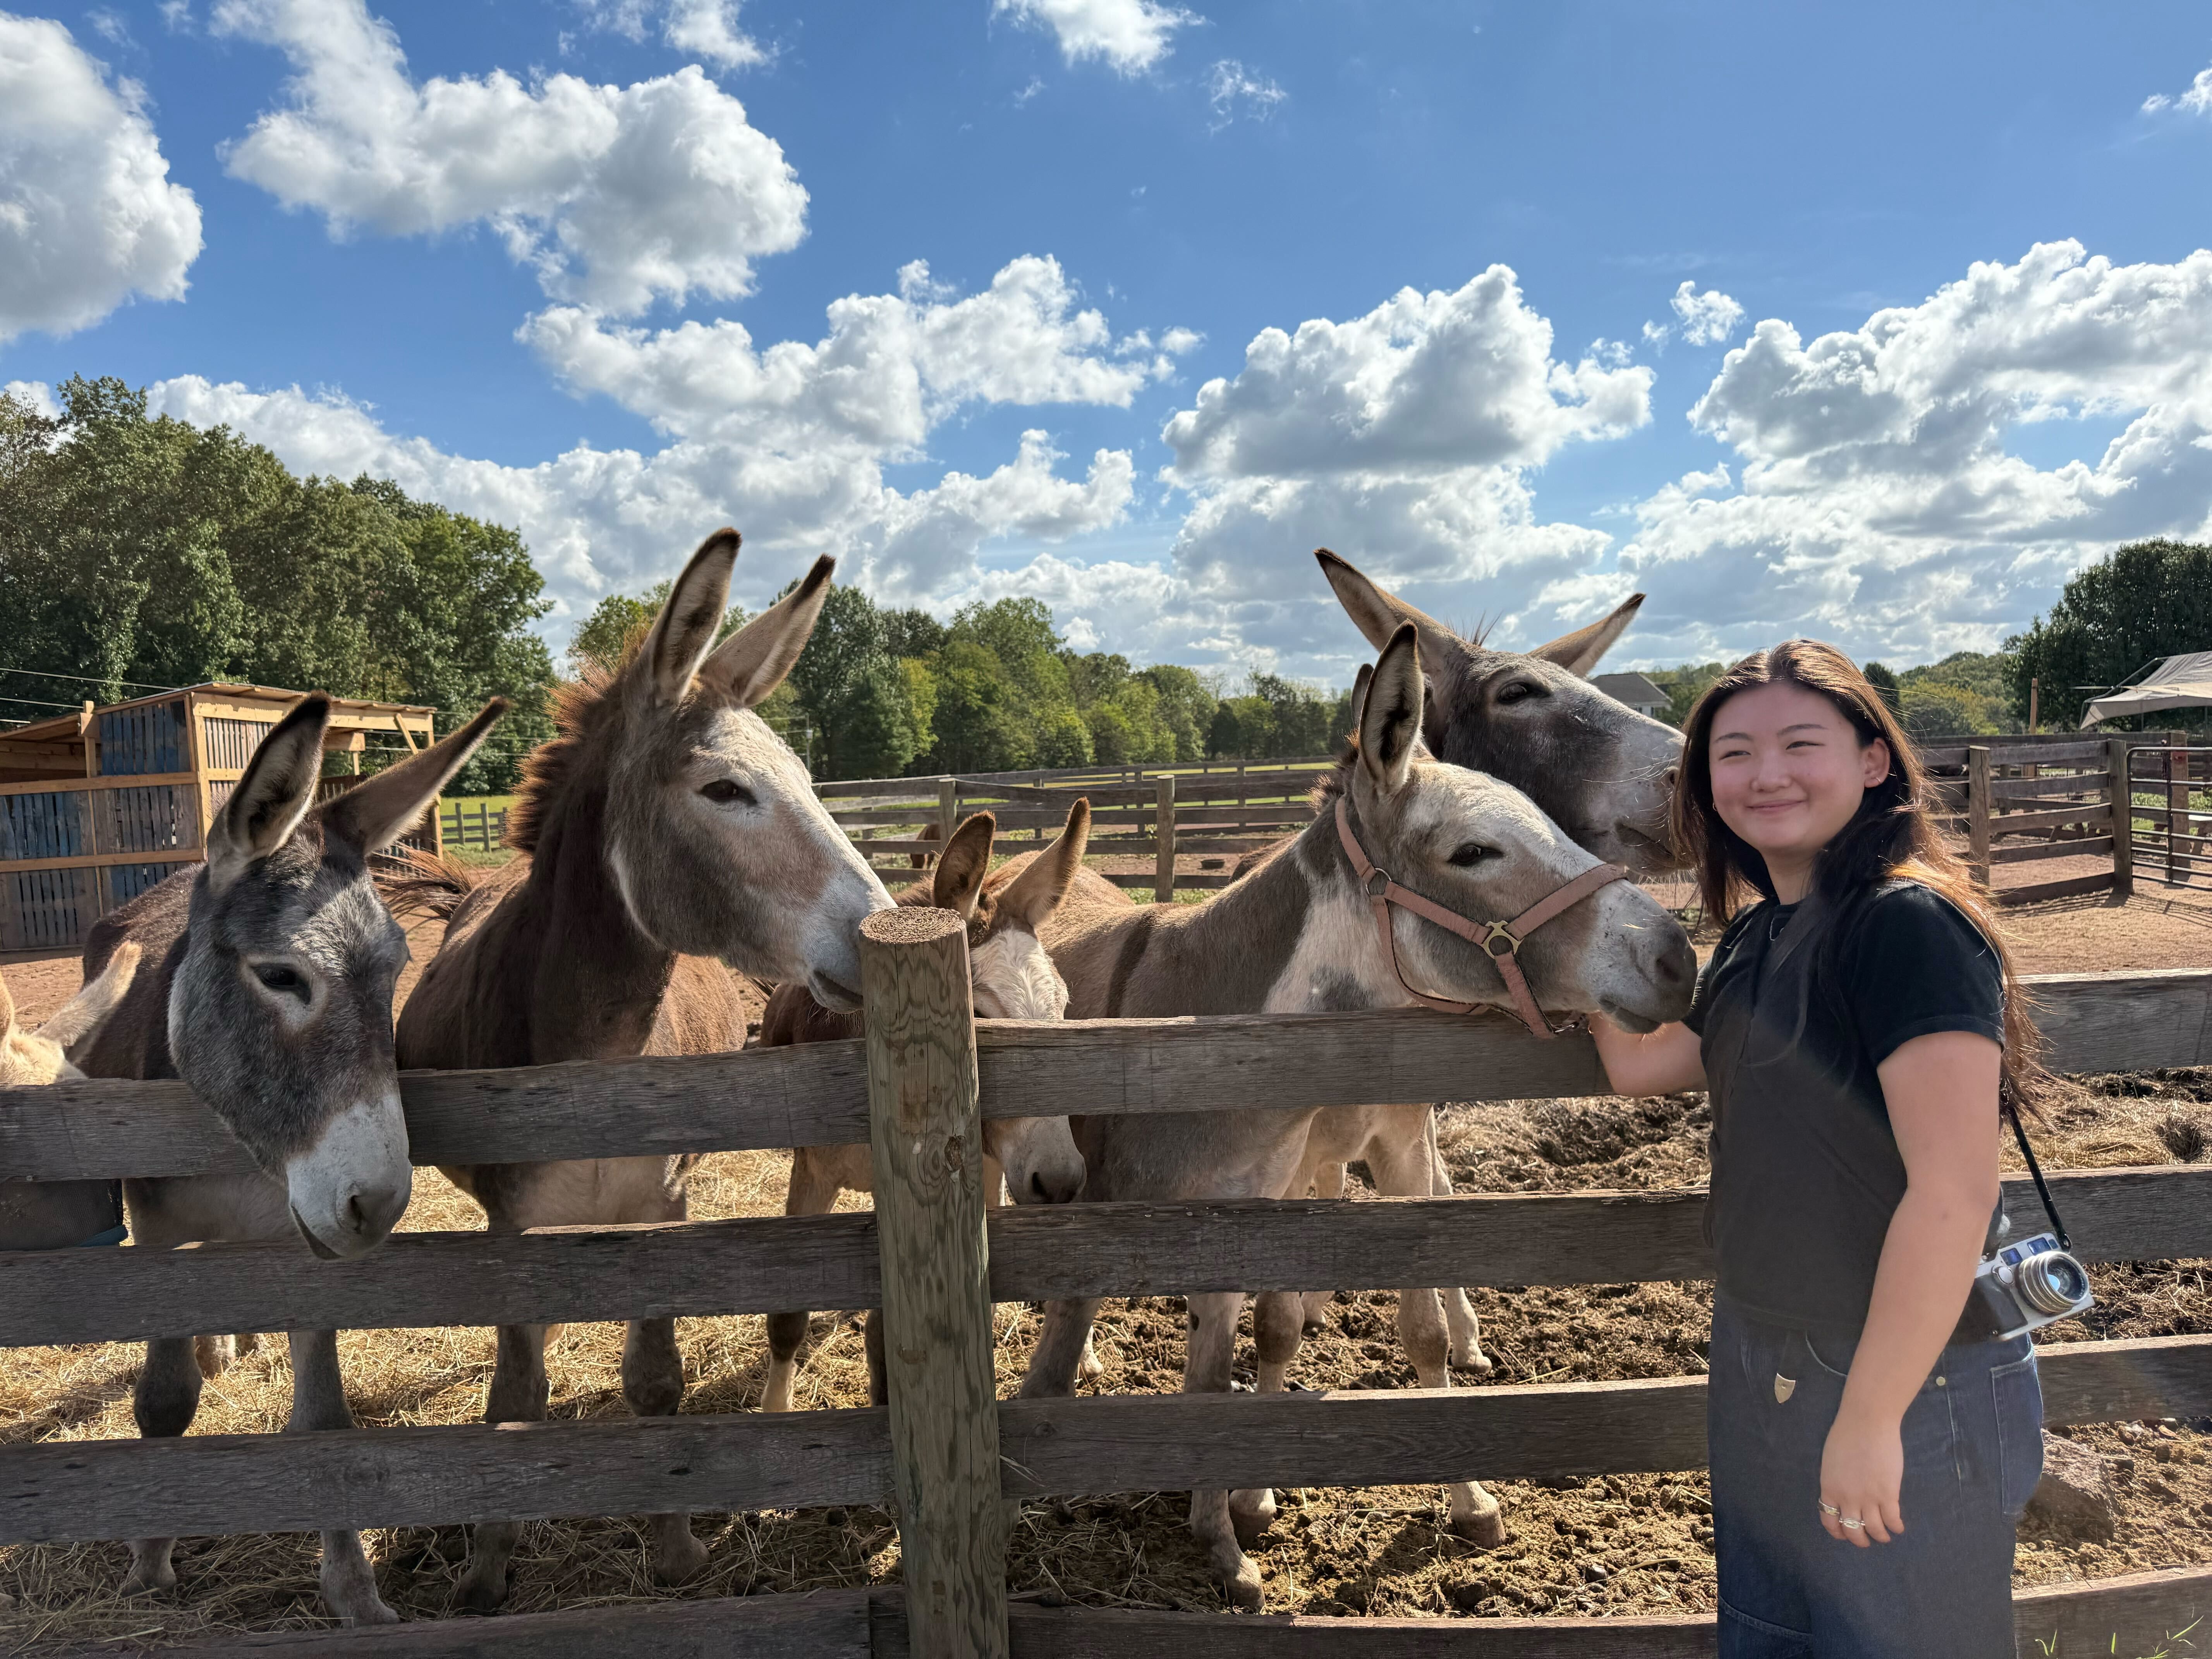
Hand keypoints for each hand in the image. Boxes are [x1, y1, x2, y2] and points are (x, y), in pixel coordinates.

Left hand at [1818, 1407, 1904, 1545]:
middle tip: (1867, 1541)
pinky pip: (1892, 1520)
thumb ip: (1836, 1480)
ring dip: (1880, 1536)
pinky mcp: (1888, 1493)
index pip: (1829, 1520)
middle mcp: (1847, 1498)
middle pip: (1852, 1530)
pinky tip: (1898, 1526)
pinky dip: (1896, 1527)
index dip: (1838, 1532)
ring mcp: (1868, 1497)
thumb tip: (1843, 1493)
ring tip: (1884, 1535)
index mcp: (1829, 1488)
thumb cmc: (1847, 1435)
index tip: (1845, 1534)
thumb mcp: (1831, 1462)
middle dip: (1860, 1540)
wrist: (1866, 1422)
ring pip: (1875, 1530)